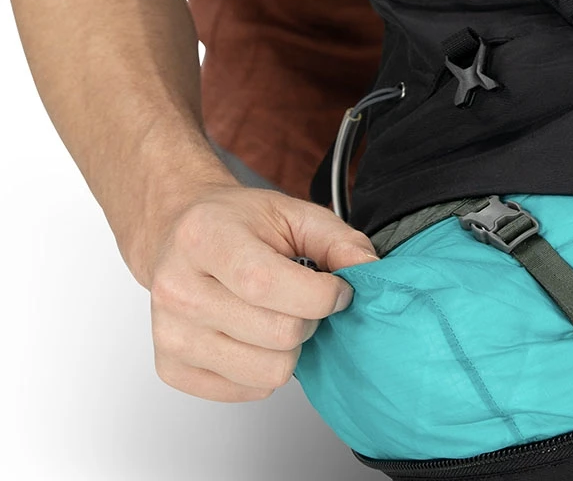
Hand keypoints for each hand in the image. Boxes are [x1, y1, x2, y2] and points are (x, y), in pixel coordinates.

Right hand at [146, 183, 378, 401]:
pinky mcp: (171, 368)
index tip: (338, 288)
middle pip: (276, 334)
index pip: (267, 284)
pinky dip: (265, 367)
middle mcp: (178, 288)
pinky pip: (247, 391)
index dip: (320, 295)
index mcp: (205, 238)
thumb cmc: (237, 223)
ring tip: (277, 314)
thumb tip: (370, 268)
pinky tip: (255, 334)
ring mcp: (170, 333)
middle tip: (302, 299)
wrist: (180, 233)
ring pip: (267, 371)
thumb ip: (338, 238)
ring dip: (290, 347)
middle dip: (309, 319)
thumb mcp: (292, 213)